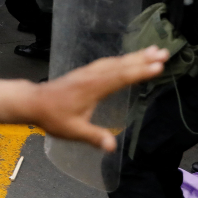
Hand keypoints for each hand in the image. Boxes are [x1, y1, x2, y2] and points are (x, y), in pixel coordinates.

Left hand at [27, 47, 167, 151]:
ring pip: (116, 61)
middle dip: (143, 58)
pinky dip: (123, 58)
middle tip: (164, 52)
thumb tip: (111, 146)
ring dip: (135, 55)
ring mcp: (89, 71)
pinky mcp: (86, 72)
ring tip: (153, 51)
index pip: (121, 76)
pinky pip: (109, 62)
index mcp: (93, 87)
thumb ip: (94, 137)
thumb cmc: (53, 117)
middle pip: (122, 64)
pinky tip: (129, 59)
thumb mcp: (73, 131)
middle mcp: (93, 75)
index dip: (140, 71)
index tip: (158, 66)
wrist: (33, 102)